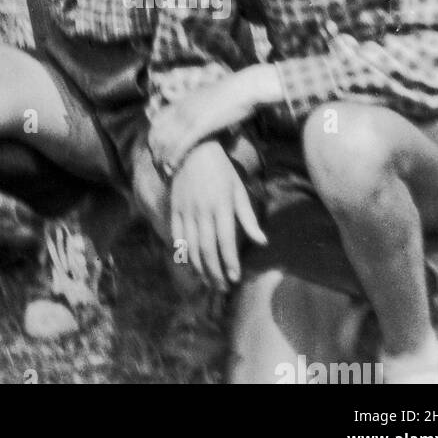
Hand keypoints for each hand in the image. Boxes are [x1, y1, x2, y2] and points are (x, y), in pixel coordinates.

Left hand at [149, 71, 264, 178]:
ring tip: (163, 172)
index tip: (155, 152)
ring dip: (163, 158)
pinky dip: (175, 157)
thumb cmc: (230, 94)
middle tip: (158, 166)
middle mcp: (180, 109)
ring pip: (167, 141)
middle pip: (158, 133)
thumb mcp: (206, 98)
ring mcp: (189, 117)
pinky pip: (181, 144)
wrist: (243, 88)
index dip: (154, 139)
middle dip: (156, 151)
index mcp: (180, 102)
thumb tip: (199, 118)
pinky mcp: (200, 126)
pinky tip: (173, 167)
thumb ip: (198, 107)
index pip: (157, 122)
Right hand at [169, 141, 266, 290]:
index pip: (225, 241)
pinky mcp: (175, 208)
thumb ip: (248, 218)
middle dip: (214, 272)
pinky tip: (190, 266)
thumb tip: (262, 242)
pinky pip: (176, 236)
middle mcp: (202, 210)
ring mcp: (186, 210)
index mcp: (221, 206)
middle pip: (207, 249)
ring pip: (190, 246)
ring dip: (199, 268)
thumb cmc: (221, 170)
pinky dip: (182, 253)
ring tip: (208, 282)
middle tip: (222, 287)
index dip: (230, 262)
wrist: (192, 150)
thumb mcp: (239, 189)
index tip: (235, 278)